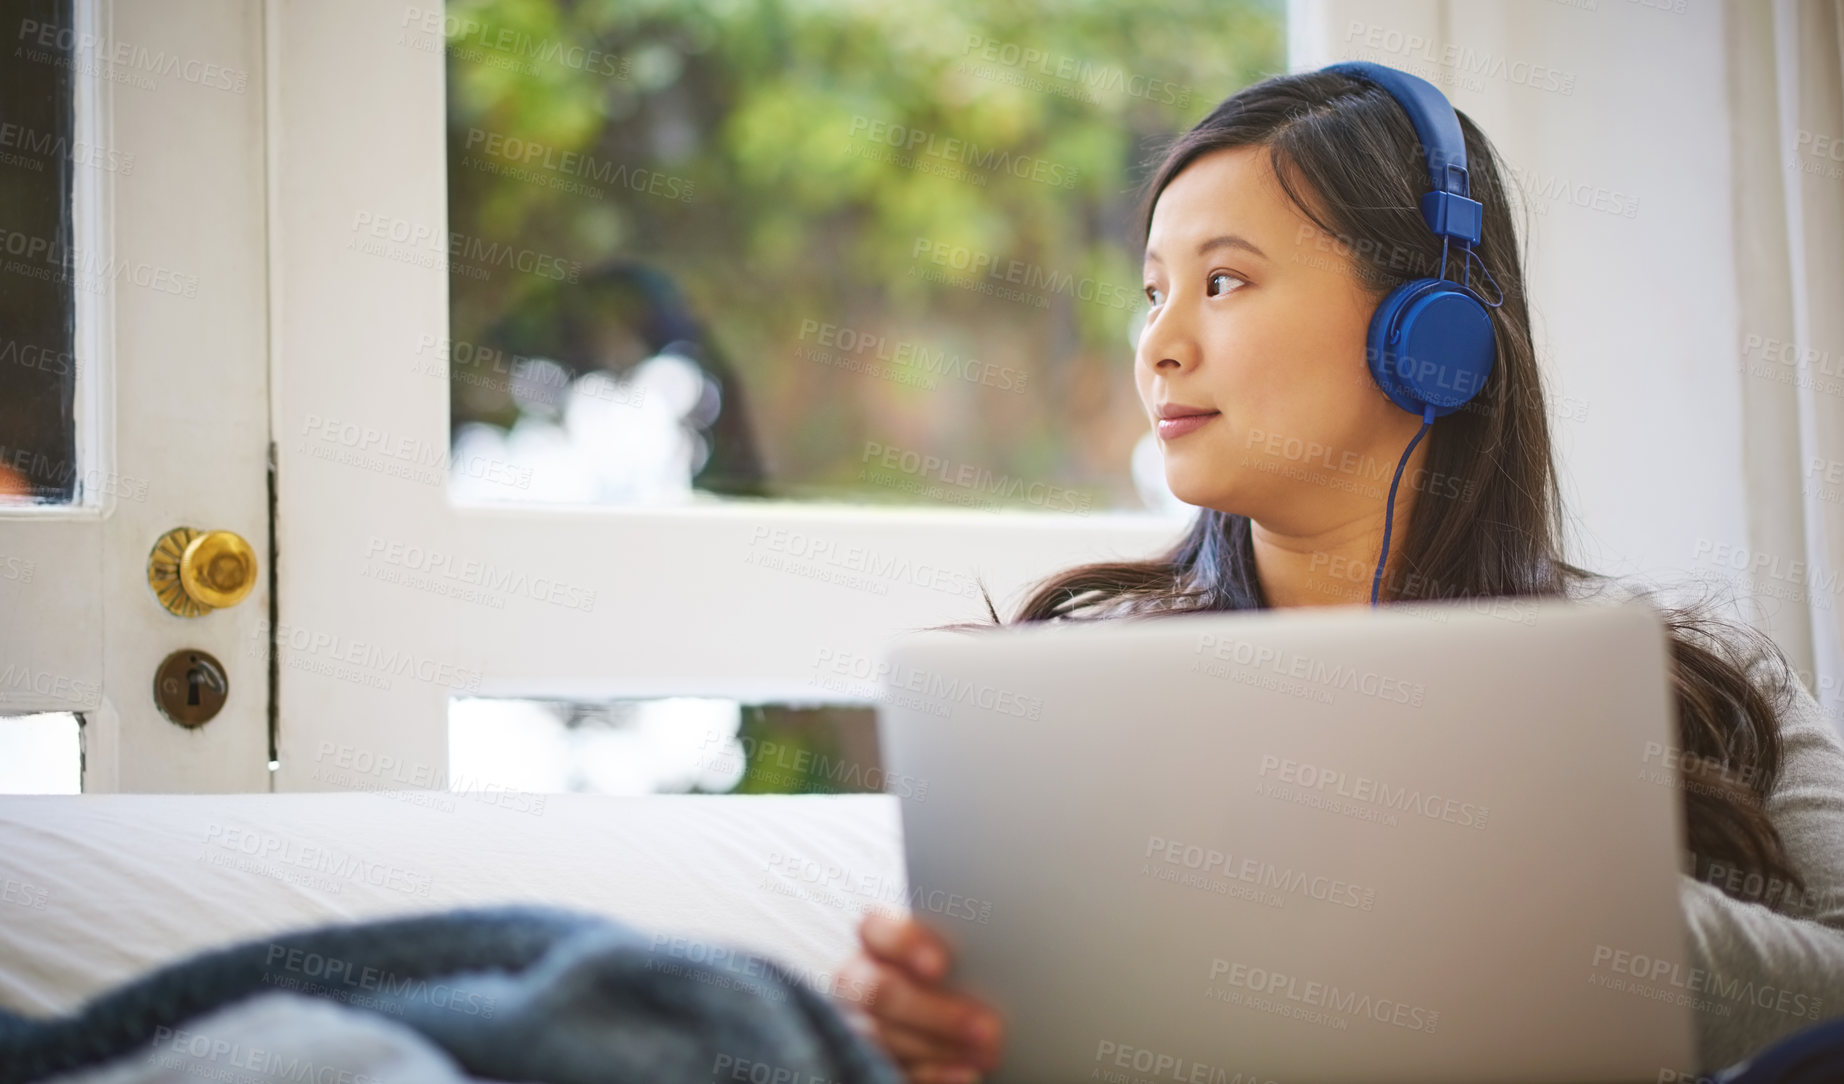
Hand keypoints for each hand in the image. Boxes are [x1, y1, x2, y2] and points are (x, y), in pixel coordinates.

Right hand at [833, 908, 1004, 1083]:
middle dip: (936, 1012)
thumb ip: (963, 947)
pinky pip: (896, 1070)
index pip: (876, 929)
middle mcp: (858, 978)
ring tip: (988, 1053)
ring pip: (886, 1037)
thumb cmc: (956, 965)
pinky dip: (934, 1074)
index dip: (906, 945)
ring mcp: (860, 1021)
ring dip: (942, 1047)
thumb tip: (996, 955)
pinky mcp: (871, 1057)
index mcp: (875, 937)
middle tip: (987, 1026)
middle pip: (881, 991)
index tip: (941, 966)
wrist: (944, 1005)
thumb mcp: (956, 949)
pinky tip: (968, 1073)